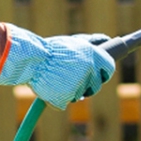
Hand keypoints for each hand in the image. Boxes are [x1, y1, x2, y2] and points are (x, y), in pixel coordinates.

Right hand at [0, 27, 115, 109]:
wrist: (30, 58)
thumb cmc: (51, 49)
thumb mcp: (73, 42)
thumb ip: (91, 42)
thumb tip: (107, 39)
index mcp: (94, 55)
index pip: (109, 68)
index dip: (103, 73)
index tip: (98, 75)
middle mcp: (90, 70)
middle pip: (96, 85)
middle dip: (87, 85)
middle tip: (73, 79)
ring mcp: (79, 84)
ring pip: (80, 94)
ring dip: (72, 90)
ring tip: (58, 79)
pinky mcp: (67, 96)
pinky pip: (66, 101)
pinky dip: (59, 97)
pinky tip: (51, 86)